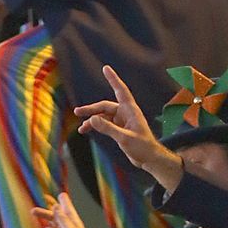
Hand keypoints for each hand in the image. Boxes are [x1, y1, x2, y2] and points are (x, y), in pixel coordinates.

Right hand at [72, 66, 182, 191]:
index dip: (113, 79)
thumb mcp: (124, 138)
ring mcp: (122, 120)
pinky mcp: (119, 128)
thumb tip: (92, 119)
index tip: (106, 68)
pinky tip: (86, 130)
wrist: (149, 159)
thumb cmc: (142, 147)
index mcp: (130, 110)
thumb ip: (108, 128)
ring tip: (81, 128)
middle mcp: (125, 113)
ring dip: (92, 120)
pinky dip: (96, 126)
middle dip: (91, 109)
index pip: (120, 90)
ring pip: (103, 116)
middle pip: (105, 106)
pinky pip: (104, 124)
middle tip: (78, 111)